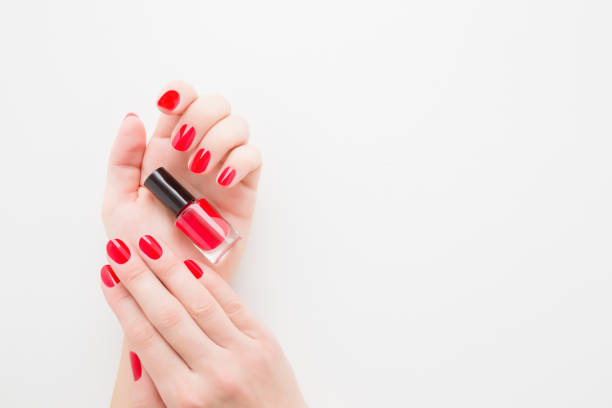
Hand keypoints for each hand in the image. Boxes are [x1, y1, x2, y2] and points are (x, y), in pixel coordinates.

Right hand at [101, 235, 305, 406]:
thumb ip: (152, 393)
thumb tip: (134, 350)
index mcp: (185, 398)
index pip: (145, 339)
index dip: (123, 304)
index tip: (108, 277)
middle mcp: (214, 373)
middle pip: (167, 314)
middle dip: (139, 278)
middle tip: (120, 249)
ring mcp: (243, 354)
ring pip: (200, 303)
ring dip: (171, 270)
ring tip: (149, 246)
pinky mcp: (265, 342)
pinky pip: (233, 304)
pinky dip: (211, 282)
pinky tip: (190, 263)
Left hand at [102, 80, 260, 281]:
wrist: (171, 283)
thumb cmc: (142, 249)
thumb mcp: (118, 204)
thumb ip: (122, 159)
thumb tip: (135, 117)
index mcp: (164, 150)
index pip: (180, 101)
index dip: (180, 93)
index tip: (168, 106)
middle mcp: (196, 152)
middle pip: (214, 105)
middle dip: (201, 115)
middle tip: (183, 146)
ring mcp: (222, 169)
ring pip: (237, 125)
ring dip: (219, 138)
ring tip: (201, 169)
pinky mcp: (244, 189)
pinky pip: (253, 157)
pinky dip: (240, 161)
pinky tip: (222, 181)